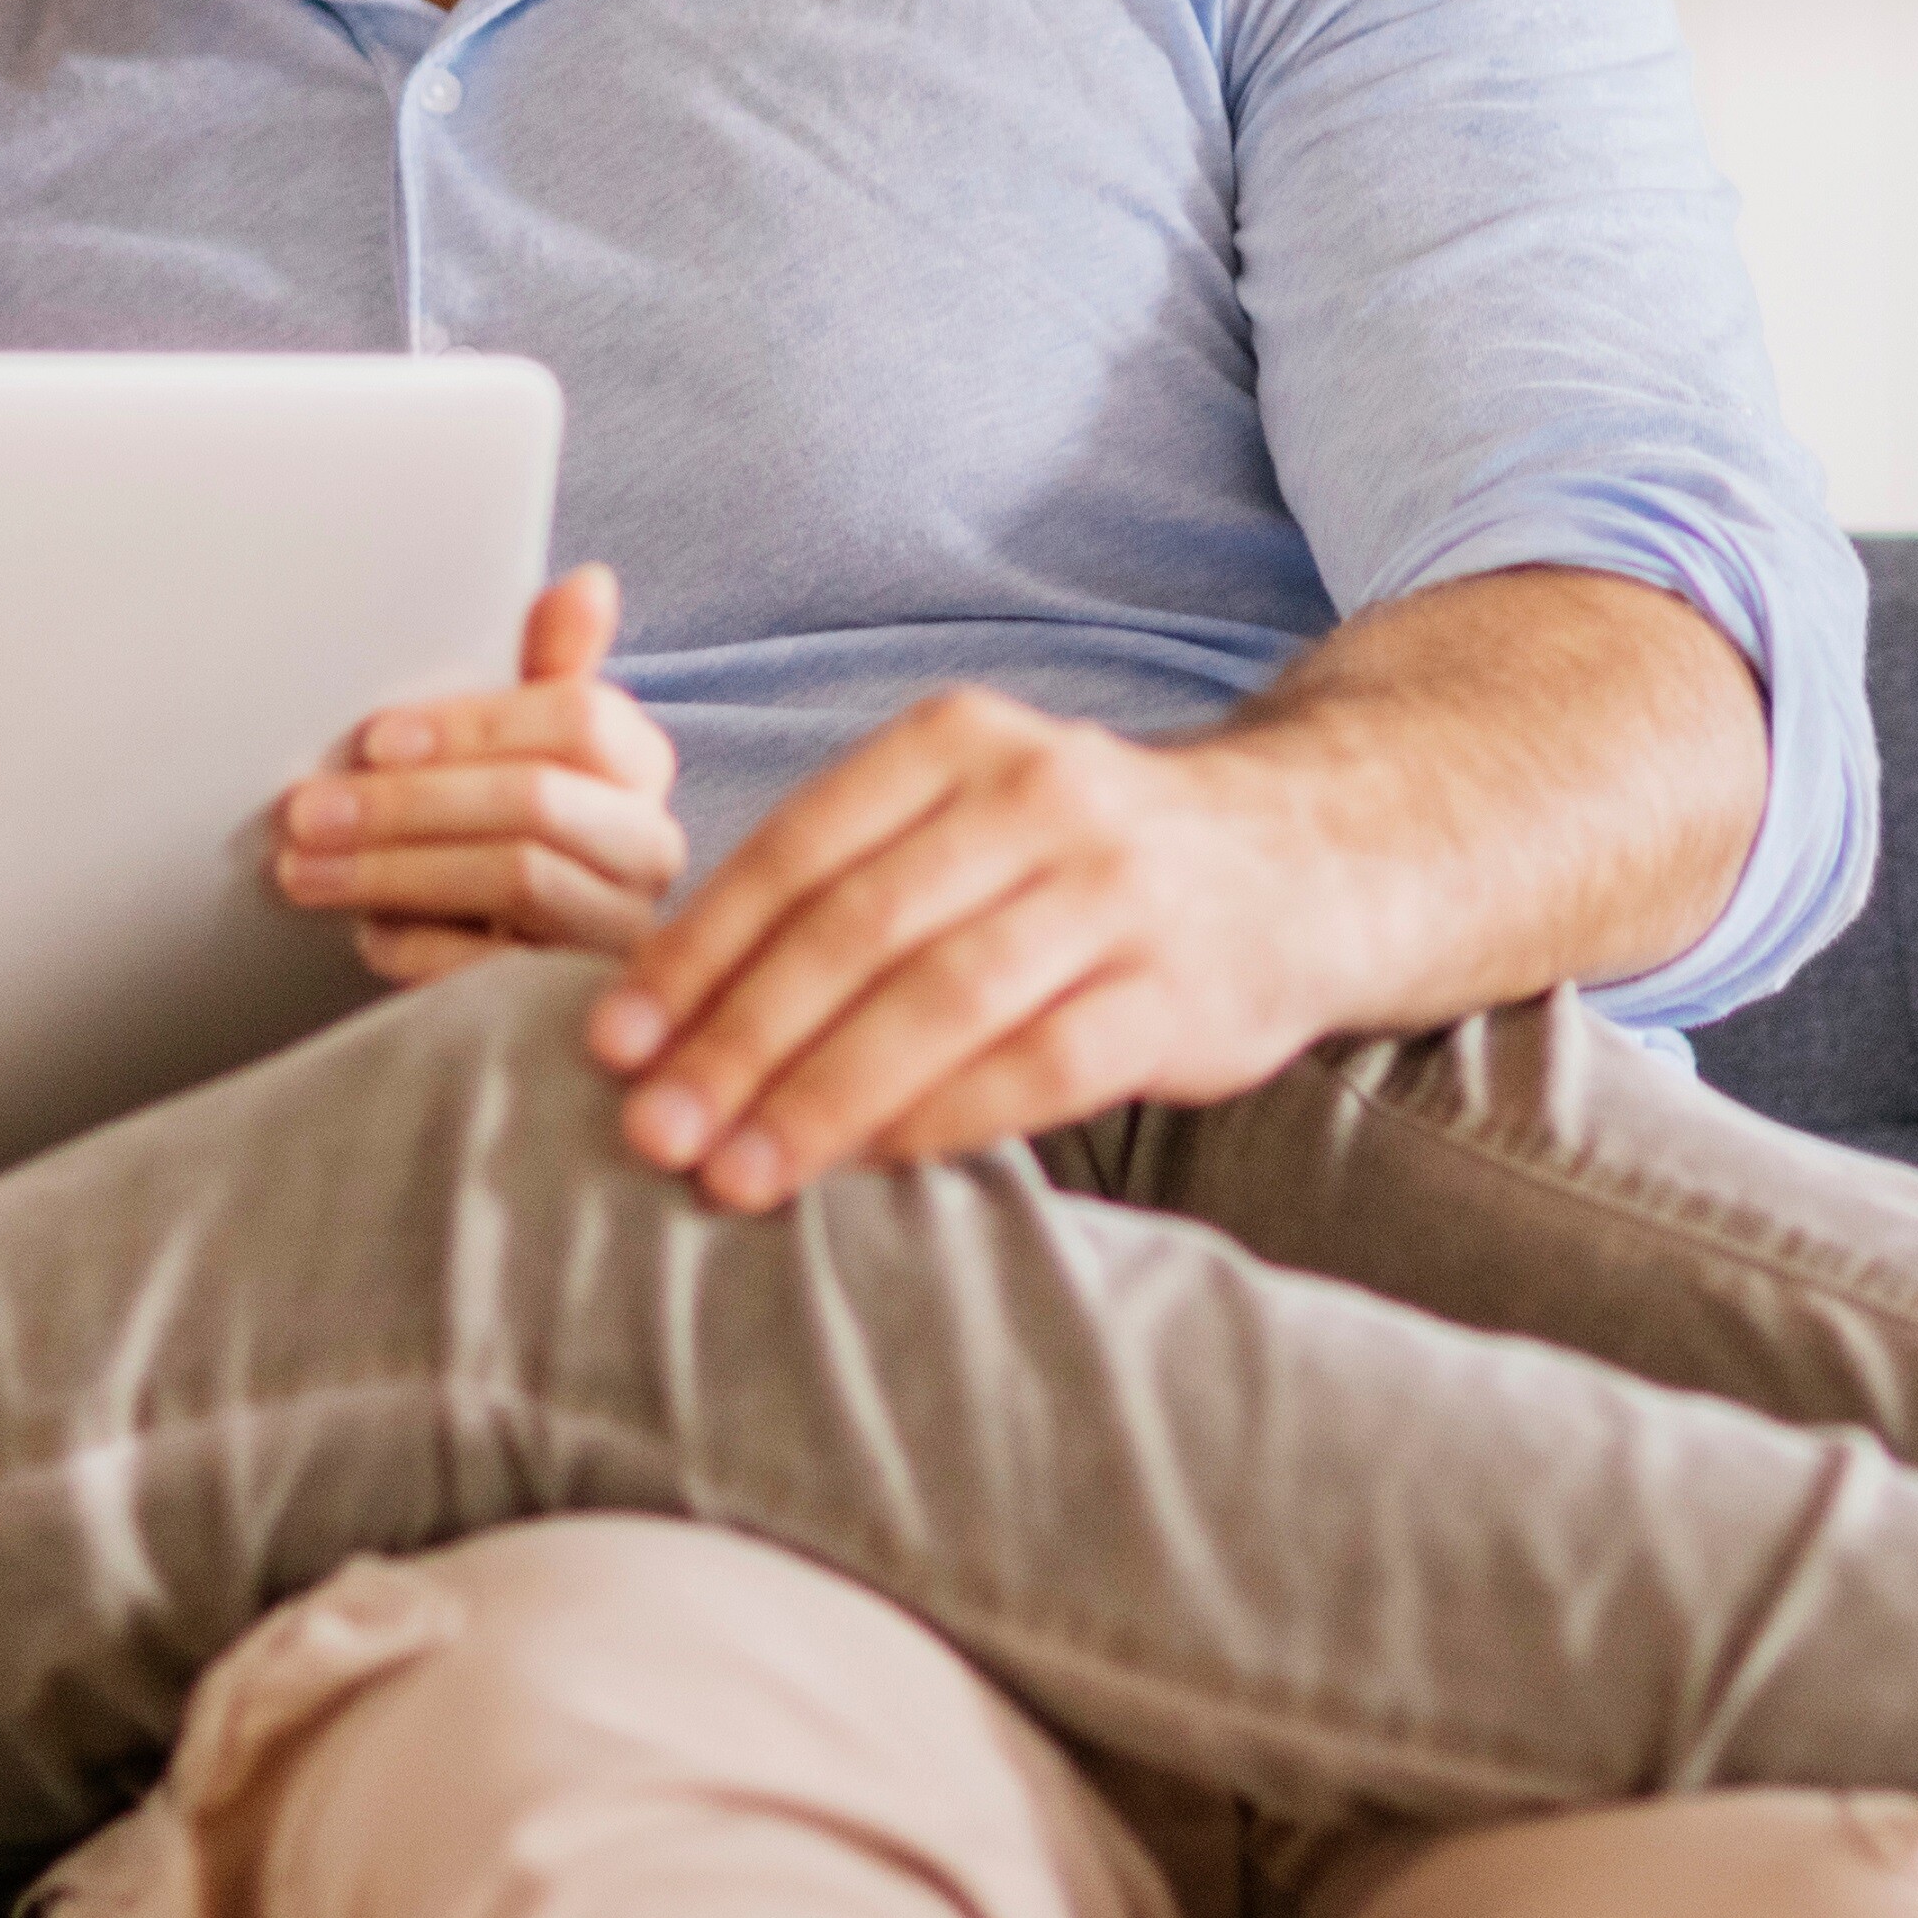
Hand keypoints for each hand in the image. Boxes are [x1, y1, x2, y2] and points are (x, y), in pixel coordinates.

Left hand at [275, 570, 683, 982]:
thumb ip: (549, 664)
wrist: (521, 958)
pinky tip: (367, 936)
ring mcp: (620, 930)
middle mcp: (648, 845)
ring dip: (393, 872)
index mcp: (639, 764)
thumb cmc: (505, 826)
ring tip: (304, 869)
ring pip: (517, 881)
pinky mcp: (578, 1005)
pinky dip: (419, 949)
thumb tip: (588, 582)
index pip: (579, 718)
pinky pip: (495, 972)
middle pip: (538, 802)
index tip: (375, 738)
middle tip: (306, 810)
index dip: (472, 724)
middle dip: (408, 804)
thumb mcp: (520, 742)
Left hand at [586, 687, 1343, 1208]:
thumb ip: (847, 882)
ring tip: (736, 1174)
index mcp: (959, 742)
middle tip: (651, 1131)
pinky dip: (940, 1121)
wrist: (1306, 860)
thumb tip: (671, 1009)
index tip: (611, 1044)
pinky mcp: (1178, 992)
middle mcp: (1040, 798)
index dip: (695, 954)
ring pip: (939, 1001)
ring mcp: (1118, 892)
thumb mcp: (970, 812)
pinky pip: (1039, 1067)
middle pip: (855, 929)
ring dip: (821, 1098)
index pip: (796, 852)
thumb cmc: (1087, 859)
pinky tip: (867, 1171)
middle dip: (737, 1040)